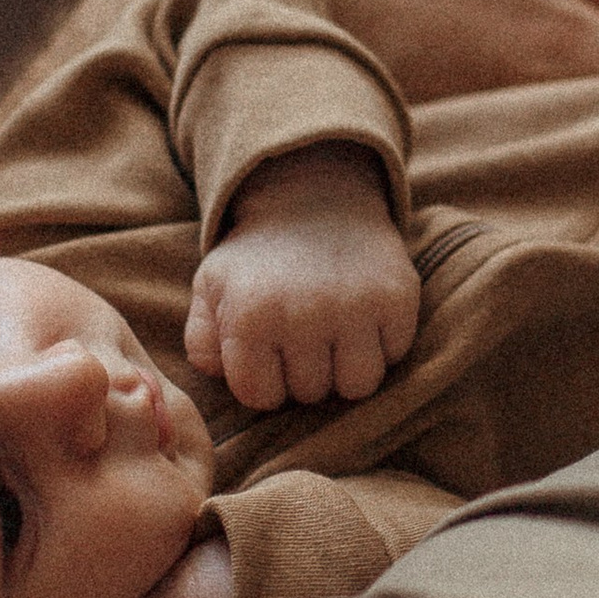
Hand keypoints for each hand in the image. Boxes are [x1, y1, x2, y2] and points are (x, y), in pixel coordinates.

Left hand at [184, 142, 422, 408]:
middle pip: (311, 394)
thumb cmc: (258, 258)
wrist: (315, 199)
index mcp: (251, 317)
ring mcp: (356, 307)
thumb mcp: (212, 287)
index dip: (265, 382)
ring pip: (358, 385)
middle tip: (303, 334)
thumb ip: (201, 341)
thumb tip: (219, 374)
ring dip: (347, 368)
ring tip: (335, 335)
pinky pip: (394, 355)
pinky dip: (382, 343)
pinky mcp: (397, 298)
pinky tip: (363, 315)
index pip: (262, 397)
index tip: (268, 354)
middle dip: (305, 372)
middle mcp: (303, 315)